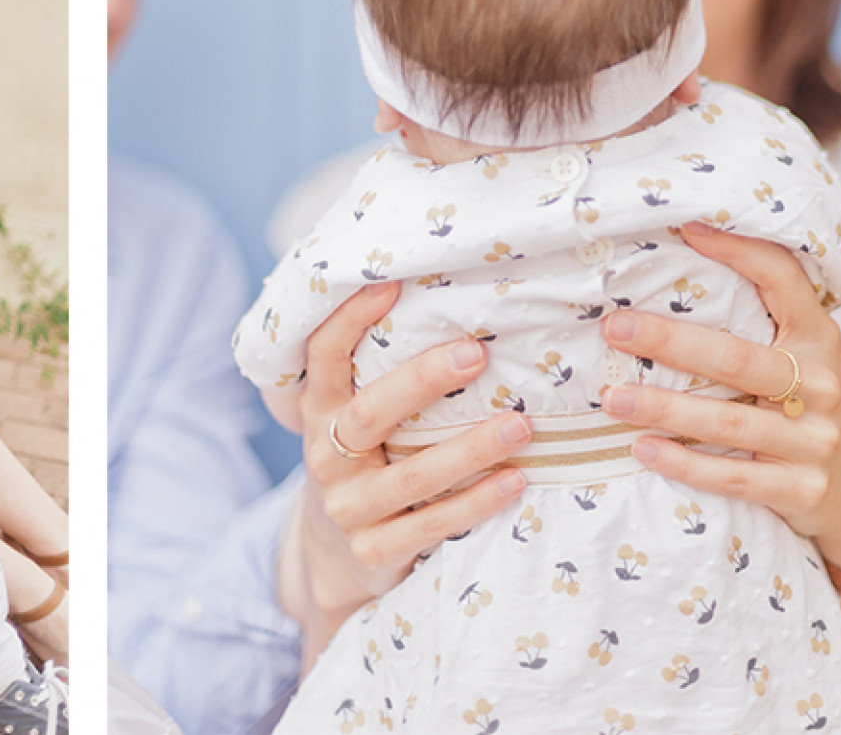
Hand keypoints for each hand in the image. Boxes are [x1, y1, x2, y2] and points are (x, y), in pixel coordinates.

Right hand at [288, 283, 529, 640]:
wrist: (335, 558)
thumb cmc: (365, 463)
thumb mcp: (354, 420)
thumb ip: (381, 376)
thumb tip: (451, 301)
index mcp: (320, 411)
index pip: (323, 355)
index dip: (349, 318)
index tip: (391, 281)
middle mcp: (327, 456)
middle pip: (368, 414)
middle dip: (421, 381)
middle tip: (476, 353)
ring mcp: (348, 508)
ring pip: (410, 476)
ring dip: (468, 450)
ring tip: (520, 425)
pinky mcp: (374, 552)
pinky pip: (429, 527)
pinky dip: (474, 504)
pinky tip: (515, 482)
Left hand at [598, 222, 840, 571]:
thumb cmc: (818, 410)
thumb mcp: (809, 358)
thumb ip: (765, 323)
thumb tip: (678, 270)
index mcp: (818, 340)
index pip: (784, 282)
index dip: (740, 252)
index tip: (688, 229)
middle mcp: (820, 386)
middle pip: (736, 359)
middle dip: (669, 341)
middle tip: (614, 328)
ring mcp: (815, 441)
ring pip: (727, 421)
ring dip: (663, 409)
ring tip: (612, 398)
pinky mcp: (804, 491)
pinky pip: (734, 478)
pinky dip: (684, 464)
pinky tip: (643, 450)